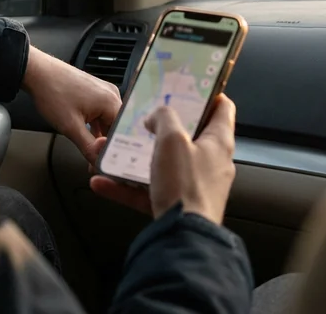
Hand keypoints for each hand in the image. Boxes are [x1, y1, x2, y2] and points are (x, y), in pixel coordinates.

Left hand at [22, 46, 120, 163]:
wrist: (38, 72)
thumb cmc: (52, 92)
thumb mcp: (70, 127)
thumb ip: (88, 147)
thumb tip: (99, 161)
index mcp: (111, 101)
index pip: (123, 133)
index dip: (116, 151)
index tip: (108, 164)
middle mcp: (111, 94)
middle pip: (116, 127)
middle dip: (106, 146)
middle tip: (97, 164)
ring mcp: (102, 91)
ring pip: (107, 121)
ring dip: (99, 137)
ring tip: (91, 153)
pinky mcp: (94, 91)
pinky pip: (100, 113)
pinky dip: (94, 126)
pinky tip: (87, 137)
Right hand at [90, 95, 236, 223]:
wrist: (182, 237)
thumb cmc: (185, 186)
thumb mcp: (172, 139)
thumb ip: (164, 119)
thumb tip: (157, 114)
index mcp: (218, 142)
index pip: (222, 108)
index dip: (207, 94)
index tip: (189, 87)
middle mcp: (210, 163)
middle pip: (189, 136)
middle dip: (164, 126)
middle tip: (145, 117)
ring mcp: (194, 186)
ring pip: (163, 165)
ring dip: (137, 157)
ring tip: (114, 151)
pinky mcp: (177, 206)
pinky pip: (147, 191)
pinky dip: (125, 187)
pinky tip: (103, 182)